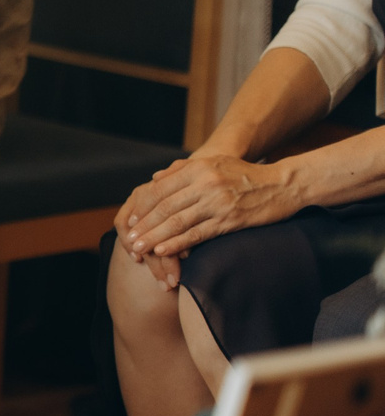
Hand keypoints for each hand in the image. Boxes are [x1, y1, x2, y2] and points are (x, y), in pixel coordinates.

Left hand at [115, 152, 303, 260]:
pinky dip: (178, 243)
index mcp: (198, 168)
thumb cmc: (245, 175)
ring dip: (155, 238)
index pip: (160, 189)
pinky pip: (198, 234)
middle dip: (145, 226)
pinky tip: (163, 251)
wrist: (284, 184)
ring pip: (178, 222)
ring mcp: (217, 202)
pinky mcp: (230, 220)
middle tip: (130, 240)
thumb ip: (182, 171)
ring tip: (139, 249)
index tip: (132, 221)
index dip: (144, 207)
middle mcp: (205, 183)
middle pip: (165, 207)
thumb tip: (153, 179)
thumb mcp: (214, 164)